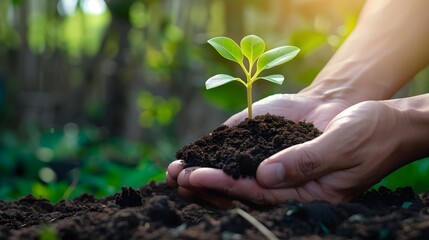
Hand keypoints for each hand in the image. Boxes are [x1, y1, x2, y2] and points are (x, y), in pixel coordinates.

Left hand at [169, 100, 411, 205]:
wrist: (362, 108)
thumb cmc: (365, 130)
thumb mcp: (344, 143)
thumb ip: (308, 161)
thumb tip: (266, 176)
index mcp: (304, 193)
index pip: (259, 195)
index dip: (226, 186)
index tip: (197, 177)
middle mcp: (284, 182)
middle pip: (239, 191)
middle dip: (206, 185)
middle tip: (176, 178)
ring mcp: (274, 163)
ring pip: (234, 174)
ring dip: (204, 172)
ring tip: (173, 171)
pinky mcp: (267, 143)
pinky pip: (239, 151)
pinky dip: (215, 152)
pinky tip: (192, 153)